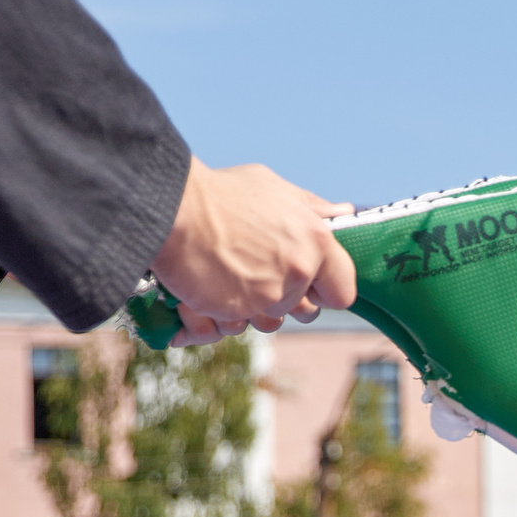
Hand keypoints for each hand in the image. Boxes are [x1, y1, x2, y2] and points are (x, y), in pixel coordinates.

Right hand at [151, 159, 357, 345]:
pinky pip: (236, 327)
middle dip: (287, 299)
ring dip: (253, 308)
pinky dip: (222, 315)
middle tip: (260, 273)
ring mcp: (267, 296)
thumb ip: (312, 208)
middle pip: (305, 311)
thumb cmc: (223, 193)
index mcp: (316, 241)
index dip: (328, 289)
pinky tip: (209, 288)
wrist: (172, 208)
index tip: (312, 282)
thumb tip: (344, 214)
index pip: (344, 291)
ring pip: (270, 322)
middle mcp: (297, 271)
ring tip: (230, 276)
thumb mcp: (274, 189)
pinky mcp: (235, 312)